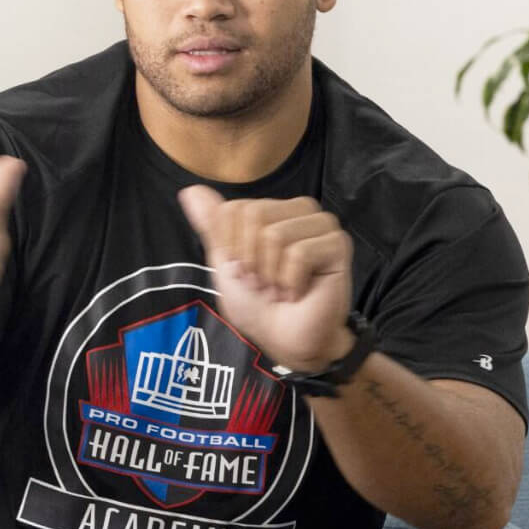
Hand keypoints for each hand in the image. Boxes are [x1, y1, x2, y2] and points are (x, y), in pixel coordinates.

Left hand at [178, 185, 353, 372]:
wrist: (283, 338)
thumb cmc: (256, 302)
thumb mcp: (224, 261)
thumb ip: (212, 225)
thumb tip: (190, 190)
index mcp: (272, 210)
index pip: (234, 209)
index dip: (230, 247)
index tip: (244, 270)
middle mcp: (299, 210)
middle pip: (254, 215)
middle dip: (250, 259)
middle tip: (263, 281)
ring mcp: (322, 225)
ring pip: (275, 234)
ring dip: (270, 273)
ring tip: (280, 287)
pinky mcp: (338, 244)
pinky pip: (299, 253)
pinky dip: (290, 281)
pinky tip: (298, 292)